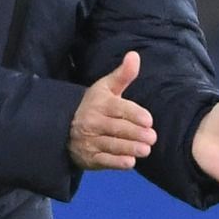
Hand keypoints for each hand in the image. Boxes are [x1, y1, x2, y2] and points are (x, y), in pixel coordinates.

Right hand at [68, 51, 155, 170]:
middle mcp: (93, 122)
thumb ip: (123, 74)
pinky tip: (130, 162)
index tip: (148, 120)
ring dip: (129, 148)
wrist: (66, 127)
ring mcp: (90, 140)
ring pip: (112, 144)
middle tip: (152, 138)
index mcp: (100, 103)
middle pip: (117, 128)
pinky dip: (116, 162)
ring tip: (146, 150)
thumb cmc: (95, 105)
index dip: (134, 114)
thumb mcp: (106, 87)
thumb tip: (134, 55)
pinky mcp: (90, 157)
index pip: (118, 108)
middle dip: (136, 133)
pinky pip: (104, 160)